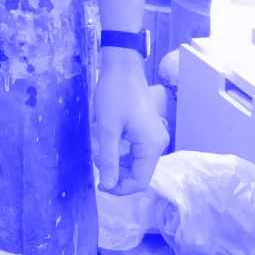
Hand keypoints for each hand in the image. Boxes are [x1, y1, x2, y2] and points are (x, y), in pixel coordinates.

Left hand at [93, 51, 168, 195]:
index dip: (119, 188)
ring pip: (135, 161)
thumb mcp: (107, 128)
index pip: (140, 182)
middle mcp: (158, 144)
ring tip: (99, 146)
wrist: (122, 66)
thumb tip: (108, 186)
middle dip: (115, 171)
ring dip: (116, 160)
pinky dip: (120, 149)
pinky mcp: (148, 129)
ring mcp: (154, 136)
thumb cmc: (115, 94)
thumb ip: (108, 159)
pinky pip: (134, 149)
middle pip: (138, 173)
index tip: (99, 183)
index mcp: (152, 146)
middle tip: (96, 158)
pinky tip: (106, 138)